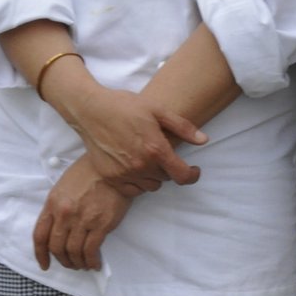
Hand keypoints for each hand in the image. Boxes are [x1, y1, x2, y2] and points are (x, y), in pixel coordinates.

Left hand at [32, 154, 131, 270]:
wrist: (113, 168)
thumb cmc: (89, 173)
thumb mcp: (64, 185)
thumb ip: (57, 206)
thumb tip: (56, 228)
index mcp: (53, 203)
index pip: (40, 235)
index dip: (41, 254)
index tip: (45, 264)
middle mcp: (64, 214)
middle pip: (56, 247)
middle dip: (62, 260)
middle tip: (69, 263)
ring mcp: (82, 220)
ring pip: (73, 252)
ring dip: (77, 263)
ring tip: (82, 264)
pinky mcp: (100, 225)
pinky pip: (91, 250)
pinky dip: (91, 261)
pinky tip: (94, 263)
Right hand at [62, 84, 206, 193]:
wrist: (91, 109)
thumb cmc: (125, 106)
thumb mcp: (157, 110)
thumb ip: (182, 127)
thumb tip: (204, 140)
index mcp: (155, 149)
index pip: (182, 175)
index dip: (192, 175)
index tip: (193, 170)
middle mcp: (141, 165)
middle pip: (166, 179)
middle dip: (169, 169)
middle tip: (163, 155)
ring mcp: (124, 173)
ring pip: (149, 186)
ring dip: (154, 177)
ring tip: (149, 160)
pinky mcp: (110, 177)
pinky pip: (131, 190)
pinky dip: (137, 182)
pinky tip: (134, 168)